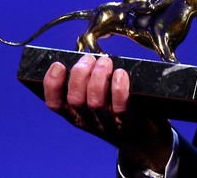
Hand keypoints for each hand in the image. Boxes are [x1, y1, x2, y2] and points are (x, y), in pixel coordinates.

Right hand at [43, 54, 172, 170]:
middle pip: (75, 100)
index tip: (58, 65)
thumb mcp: (96, 100)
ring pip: (95, 102)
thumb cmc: (117, 111)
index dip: (52, 84)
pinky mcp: (128, 123)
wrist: (143, 139)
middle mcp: (89, 121)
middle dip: (80, 74)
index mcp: (76, 114)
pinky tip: (120, 73)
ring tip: (105, 61)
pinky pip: (120, 107)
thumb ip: (87, 83)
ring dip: (98, 77)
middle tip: (89, 58)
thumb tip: (85, 57)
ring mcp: (108, 124)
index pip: (55, 104)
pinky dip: (119, 88)